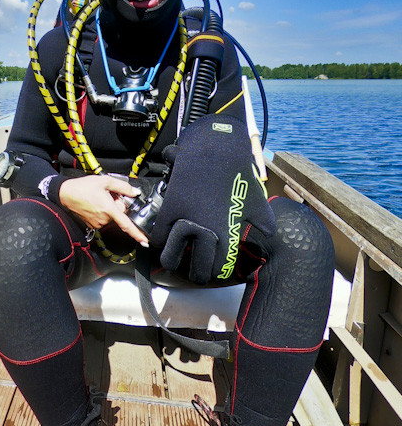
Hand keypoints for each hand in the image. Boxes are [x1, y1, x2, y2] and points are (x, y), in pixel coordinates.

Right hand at [58, 175, 148, 246]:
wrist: (65, 194)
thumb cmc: (82, 187)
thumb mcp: (104, 181)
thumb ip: (122, 186)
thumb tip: (134, 192)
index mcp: (108, 209)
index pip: (126, 224)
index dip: (137, 234)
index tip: (145, 241)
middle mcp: (104, 219)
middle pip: (120, 214)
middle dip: (118, 205)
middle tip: (109, 195)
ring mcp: (98, 223)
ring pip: (112, 217)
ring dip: (110, 208)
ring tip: (100, 198)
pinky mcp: (92, 225)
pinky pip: (104, 219)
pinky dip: (104, 212)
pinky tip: (96, 203)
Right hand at [149, 115, 274, 283]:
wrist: (215, 150)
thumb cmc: (237, 173)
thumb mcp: (256, 198)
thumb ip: (262, 220)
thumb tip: (267, 234)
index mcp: (228, 232)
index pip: (220, 268)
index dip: (216, 273)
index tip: (212, 269)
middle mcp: (207, 231)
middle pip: (198, 271)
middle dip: (197, 275)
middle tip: (195, 272)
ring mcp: (186, 219)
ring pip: (171, 257)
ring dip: (172, 261)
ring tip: (174, 260)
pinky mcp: (171, 207)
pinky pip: (159, 235)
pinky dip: (158, 241)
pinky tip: (162, 242)